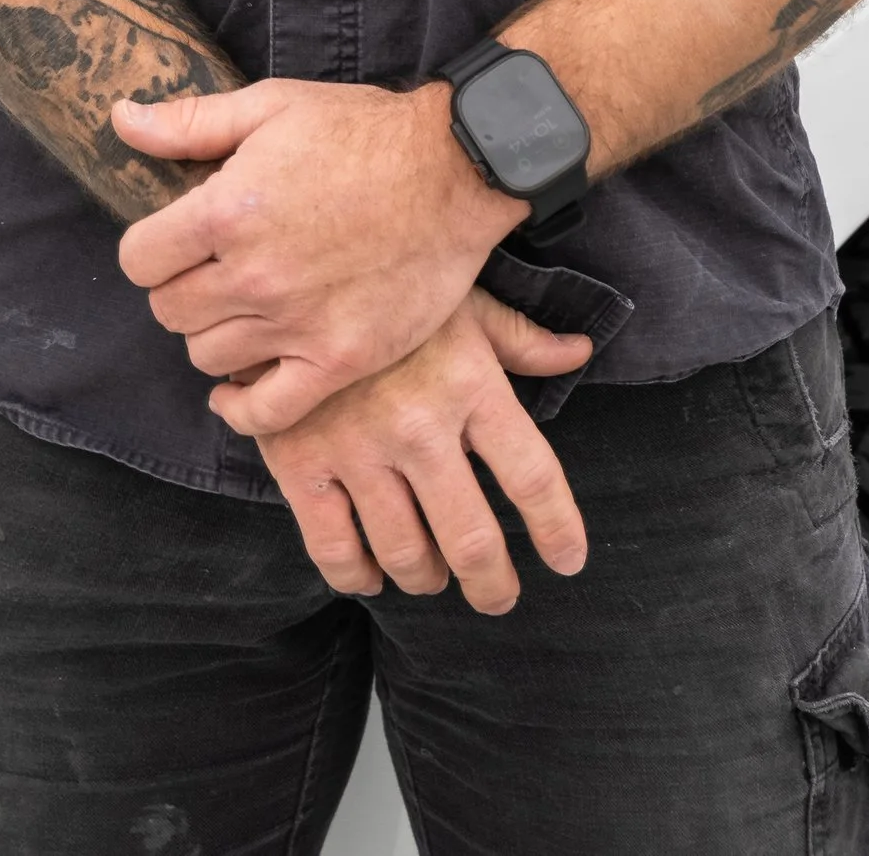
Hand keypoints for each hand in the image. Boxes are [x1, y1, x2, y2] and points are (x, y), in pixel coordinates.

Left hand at [112, 78, 520, 431]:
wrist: (455, 169)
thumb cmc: (363, 130)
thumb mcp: (273, 105)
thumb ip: (191, 122)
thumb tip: (121, 120)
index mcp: (228, 210)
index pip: (139, 260)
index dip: (151, 249)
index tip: (176, 241)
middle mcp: (254, 274)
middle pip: (169, 311)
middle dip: (181, 288)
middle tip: (213, 269)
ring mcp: (297, 323)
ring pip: (207, 357)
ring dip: (215, 333)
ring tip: (243, 307)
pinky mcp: (339, 359)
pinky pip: (265, 411)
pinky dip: (241, 409)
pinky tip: (238, 388)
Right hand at [256, 289, 592, 616]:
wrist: (289, 271)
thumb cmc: (389, 288)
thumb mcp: (462, 302)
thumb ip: (520, 340)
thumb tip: (579, 352)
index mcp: (469, 383)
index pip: (532, 476)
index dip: (557, 529)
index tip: (569, 561)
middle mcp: (419, 424)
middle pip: (471, 537)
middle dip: (491, 583)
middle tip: (498, 597)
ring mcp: (357, 448)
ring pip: (406, 554)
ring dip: (426, 577)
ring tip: (432, 575)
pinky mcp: (301, 463)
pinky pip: (334, 549)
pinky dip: (357, 575)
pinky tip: (370, 574)